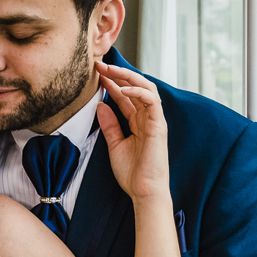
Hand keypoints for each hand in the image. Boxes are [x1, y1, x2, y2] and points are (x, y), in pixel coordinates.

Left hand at [95, 61, 169, 201]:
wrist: (144, 191)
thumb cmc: (133, 174)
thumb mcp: (115, 145)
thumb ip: (109, 125)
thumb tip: (100, 105)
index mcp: (138, 122)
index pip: (125, 96)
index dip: (112, 83)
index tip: (96, 74)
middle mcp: (148, 118)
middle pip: (136, 87)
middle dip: (118, 74)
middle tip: (100, 65)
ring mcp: (155, 120)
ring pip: (146, 88)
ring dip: (128, 76)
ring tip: (110, 70)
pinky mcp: (159, 125)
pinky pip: (151, 100)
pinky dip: (138, 91)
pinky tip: (123, 88)